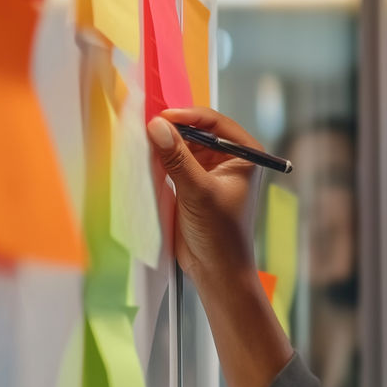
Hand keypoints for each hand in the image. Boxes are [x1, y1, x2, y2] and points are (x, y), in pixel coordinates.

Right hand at [148, 108, 260, 281]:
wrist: (216, 270)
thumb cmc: (220, 234)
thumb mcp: (198, 192)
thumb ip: (177, 158)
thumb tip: (157, 126)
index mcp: (245, 154)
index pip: (214, 123)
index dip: (188, 116)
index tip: (161, 117)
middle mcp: (230, 158)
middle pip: (197, 131)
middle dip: (173, 129)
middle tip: (145, 128)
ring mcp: (210, 170)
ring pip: (183, 145)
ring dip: (164, 143)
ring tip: (141, 141)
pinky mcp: (193, 183)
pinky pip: (174, 162)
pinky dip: (160, 159)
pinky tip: (144, 157)